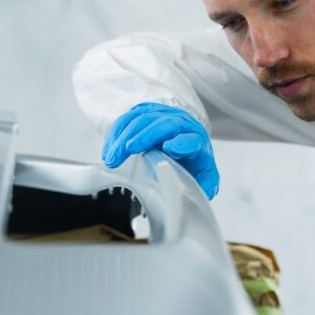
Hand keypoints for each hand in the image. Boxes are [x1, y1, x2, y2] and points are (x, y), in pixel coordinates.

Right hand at [102, 102, 219, 199]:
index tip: (169, 148)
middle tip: (127, 150)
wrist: (187, 146)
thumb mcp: (205, 179)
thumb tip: (194, 202)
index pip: (193, 140)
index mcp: (198, 142)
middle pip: (164, 124)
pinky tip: (110, 148)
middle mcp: (182, 124)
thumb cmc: (194, 164)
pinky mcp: (147, 113)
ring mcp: (163, 115)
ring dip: (125, 135)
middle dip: (144, 136)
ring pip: (143, 118)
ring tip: (112, 156)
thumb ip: (204, 188)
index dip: (182, 143)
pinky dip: (117, 132)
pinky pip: (129, 117)